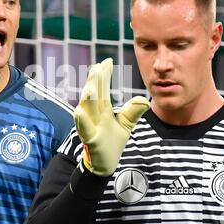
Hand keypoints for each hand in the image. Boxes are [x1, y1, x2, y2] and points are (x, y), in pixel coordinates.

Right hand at [74, 58, 149, 176]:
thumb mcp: (125, 124)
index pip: (103, 88)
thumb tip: (144, 100)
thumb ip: (133, 111)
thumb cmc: (112, 141)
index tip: (107, 61)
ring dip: (87, 97)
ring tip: (90, 86)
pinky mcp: (90, 139)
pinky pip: (84, 129)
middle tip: (97, 66)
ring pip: (87, 109)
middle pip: (94, 94)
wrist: (105, 163)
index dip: (104, 75)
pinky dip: (82, 121)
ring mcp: (91, 126)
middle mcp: (94, 114)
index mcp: (102, 108)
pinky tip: (79, 112)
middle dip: (95, 81)